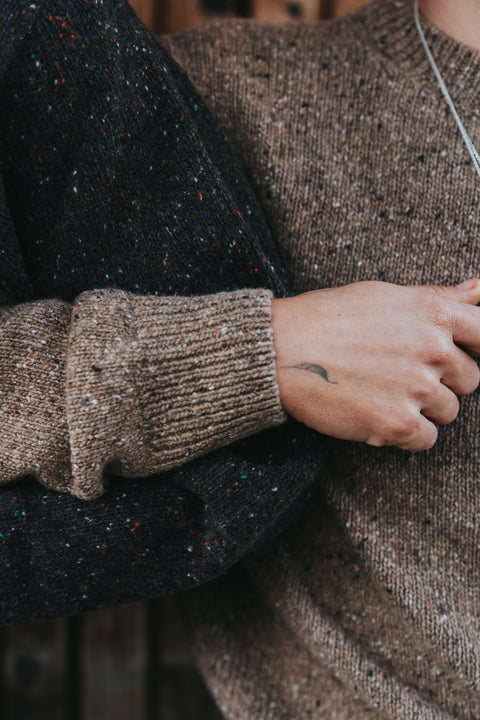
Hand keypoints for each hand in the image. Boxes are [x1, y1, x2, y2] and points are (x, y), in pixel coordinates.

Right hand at [271, 279, 479, 451]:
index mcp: (433, 314)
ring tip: (383, 392)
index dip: (475, 349)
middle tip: (401, 374)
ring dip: (422, 408)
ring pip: (448, 411)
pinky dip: (405, 434)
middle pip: (470, 380)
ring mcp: (417, 388)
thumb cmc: (329, 318)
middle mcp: (433, 350)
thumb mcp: (386, 295)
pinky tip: (377, 413)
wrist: (282, 350)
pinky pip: (426, 439)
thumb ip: (439, 297)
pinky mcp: (397, 424)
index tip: (457, 357)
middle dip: (442, 381)